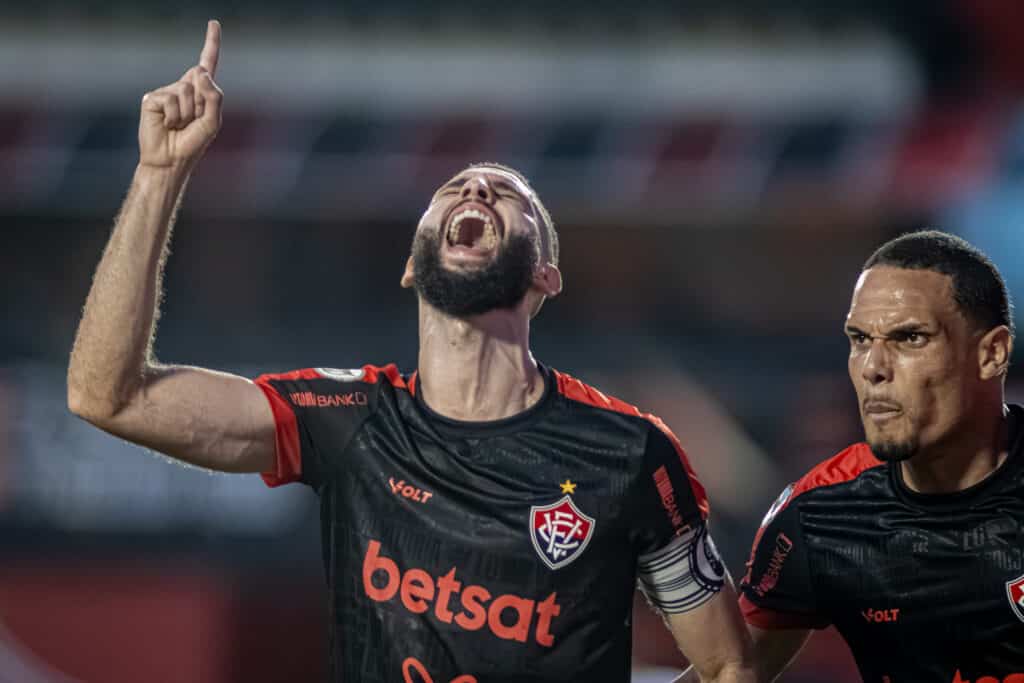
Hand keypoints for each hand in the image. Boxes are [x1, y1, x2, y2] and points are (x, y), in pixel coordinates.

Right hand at [138, 20, 223, 170]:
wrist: (170, 160)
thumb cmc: (192, 143)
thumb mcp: (213, 122)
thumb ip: (214, 97)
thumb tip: (199, 70)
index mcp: (200, 92)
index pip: (207, 64)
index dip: (211, 43)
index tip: (213, 23)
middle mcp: (183, 87)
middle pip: (199, 76)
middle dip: (202, 101)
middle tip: (192, 121)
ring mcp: (166, 92)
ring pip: (186, 90)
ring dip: (187, 113)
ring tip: (178, 125)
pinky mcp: (152, 99)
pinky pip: (171, 100)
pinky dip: (174, 116)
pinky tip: (167, 124)